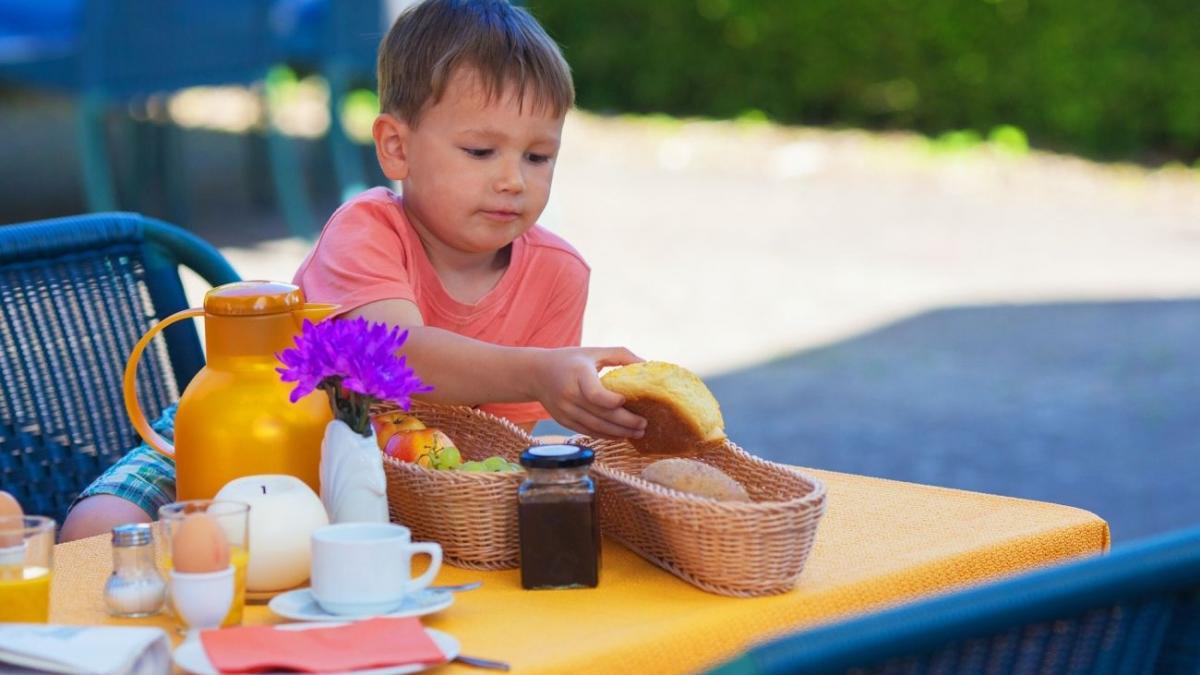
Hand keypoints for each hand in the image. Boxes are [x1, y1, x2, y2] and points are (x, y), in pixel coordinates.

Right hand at [529, 347, 646, 438]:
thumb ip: (620, 355)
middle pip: (600, 415)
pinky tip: (621, 435)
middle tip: (644, 424)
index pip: (595, 394)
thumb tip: (646, 364)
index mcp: (577, 374)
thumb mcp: (593, 352)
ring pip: (595, 427)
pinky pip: (588, 432)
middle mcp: (569, 395)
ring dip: (619, 433)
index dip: (612, 401)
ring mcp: (565, 411)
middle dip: (626, 422)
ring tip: (638, 432)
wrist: (536, 374)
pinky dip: (606, 435)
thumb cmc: (570, 360)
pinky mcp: (564, 421)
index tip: (626, 400)